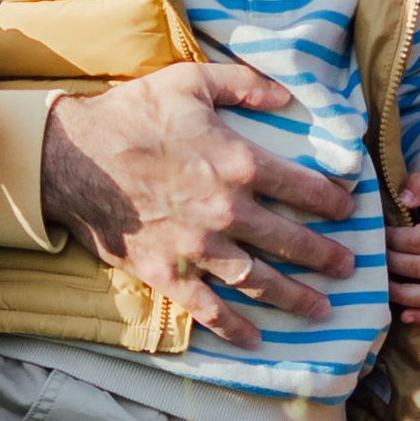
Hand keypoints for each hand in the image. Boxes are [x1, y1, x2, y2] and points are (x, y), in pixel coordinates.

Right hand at [40, 68, 355, 353]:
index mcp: (238, 162)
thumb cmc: (132, 114)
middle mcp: (226, 210)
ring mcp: (197, 247)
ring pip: (259, 281)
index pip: (303, 188)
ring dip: (294, 297)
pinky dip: (233, 327)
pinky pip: (207, 307)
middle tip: (347, 268)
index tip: (348, 210)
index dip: (333, 201)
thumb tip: (287, 94)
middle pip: (291, 241)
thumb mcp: (191, 81)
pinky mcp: (166, 272)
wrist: (71, 158)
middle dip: (325, 257)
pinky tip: (254, 339)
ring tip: (320, 309)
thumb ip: (245, 83)